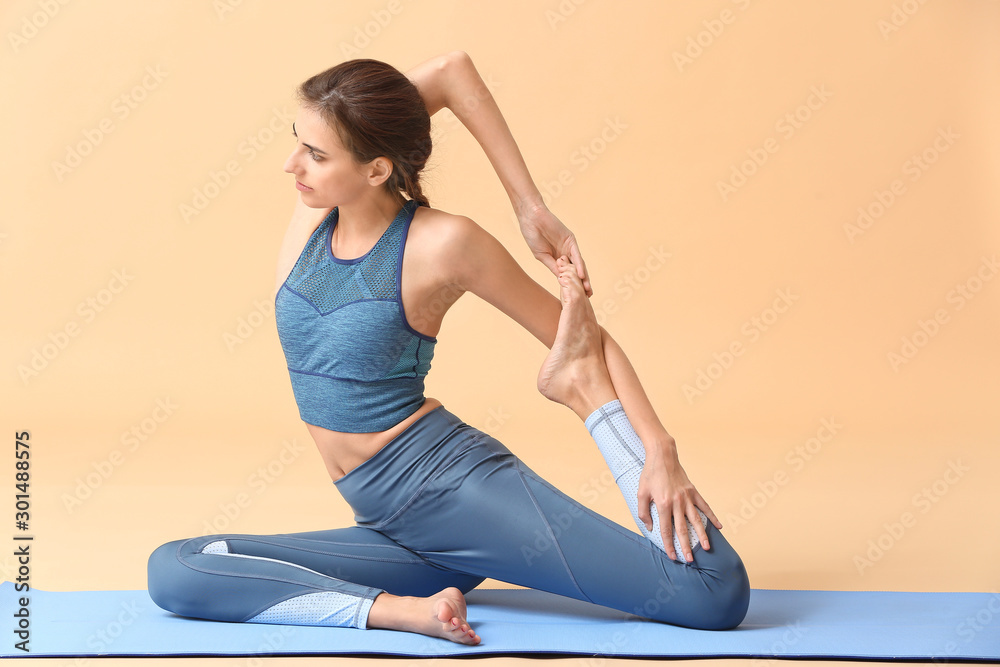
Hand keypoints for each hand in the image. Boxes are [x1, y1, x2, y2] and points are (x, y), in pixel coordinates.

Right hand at [516, 202, 592, 295]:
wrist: (531, 219)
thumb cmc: (532, 235)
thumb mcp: (542, 256)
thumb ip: (553, 267)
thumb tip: (561, 280)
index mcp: (557, 258)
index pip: (568, 274)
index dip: (572, 286)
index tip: (577, 298)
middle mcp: (565, 254)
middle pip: (576, 271)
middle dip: (582, 284)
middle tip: (588, 298)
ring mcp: (569, 247)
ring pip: (579, 265)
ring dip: (584, 277)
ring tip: (588, 290)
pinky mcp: (571, 240)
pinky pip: (576, 255)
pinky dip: (579, 265)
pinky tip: (581, 276)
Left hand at [637, 445, 722, 561]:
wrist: (662, 456)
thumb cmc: (650, 475)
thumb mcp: (641, 493)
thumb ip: (643, 512)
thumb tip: (650, 527)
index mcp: (663, 504)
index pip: (666, 530)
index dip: (669, 545)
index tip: (673, 556)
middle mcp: (677, 502)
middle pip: (682, 529)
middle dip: (686, 546)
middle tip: (690, 560)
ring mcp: (687, 497)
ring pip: (696, 520)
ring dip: (702, 535)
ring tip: (707, 548)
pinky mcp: (693, 492)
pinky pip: (705, 506)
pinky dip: (712, 517)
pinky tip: (719, 527)